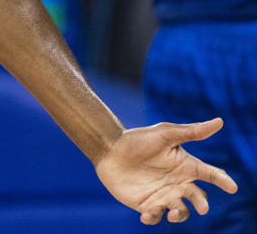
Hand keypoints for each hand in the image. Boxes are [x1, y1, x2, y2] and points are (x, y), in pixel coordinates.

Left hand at [95, 118, 237, 224]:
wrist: (109, 149)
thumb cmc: (138, 139)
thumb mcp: (165, 133)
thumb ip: (191, 131)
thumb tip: (220, 122)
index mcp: (186, 166)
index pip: (210, 174)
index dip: (223, 180)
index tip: (232, 187)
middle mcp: (178, 183)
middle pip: (198, 197)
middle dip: (201, 203)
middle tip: (202, 206)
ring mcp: (163, 195)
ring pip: (180, 210)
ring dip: (180, 214)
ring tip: (173, 213)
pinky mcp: (146, 204)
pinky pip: (155, 216)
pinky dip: (153, 218)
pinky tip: (146, 215)